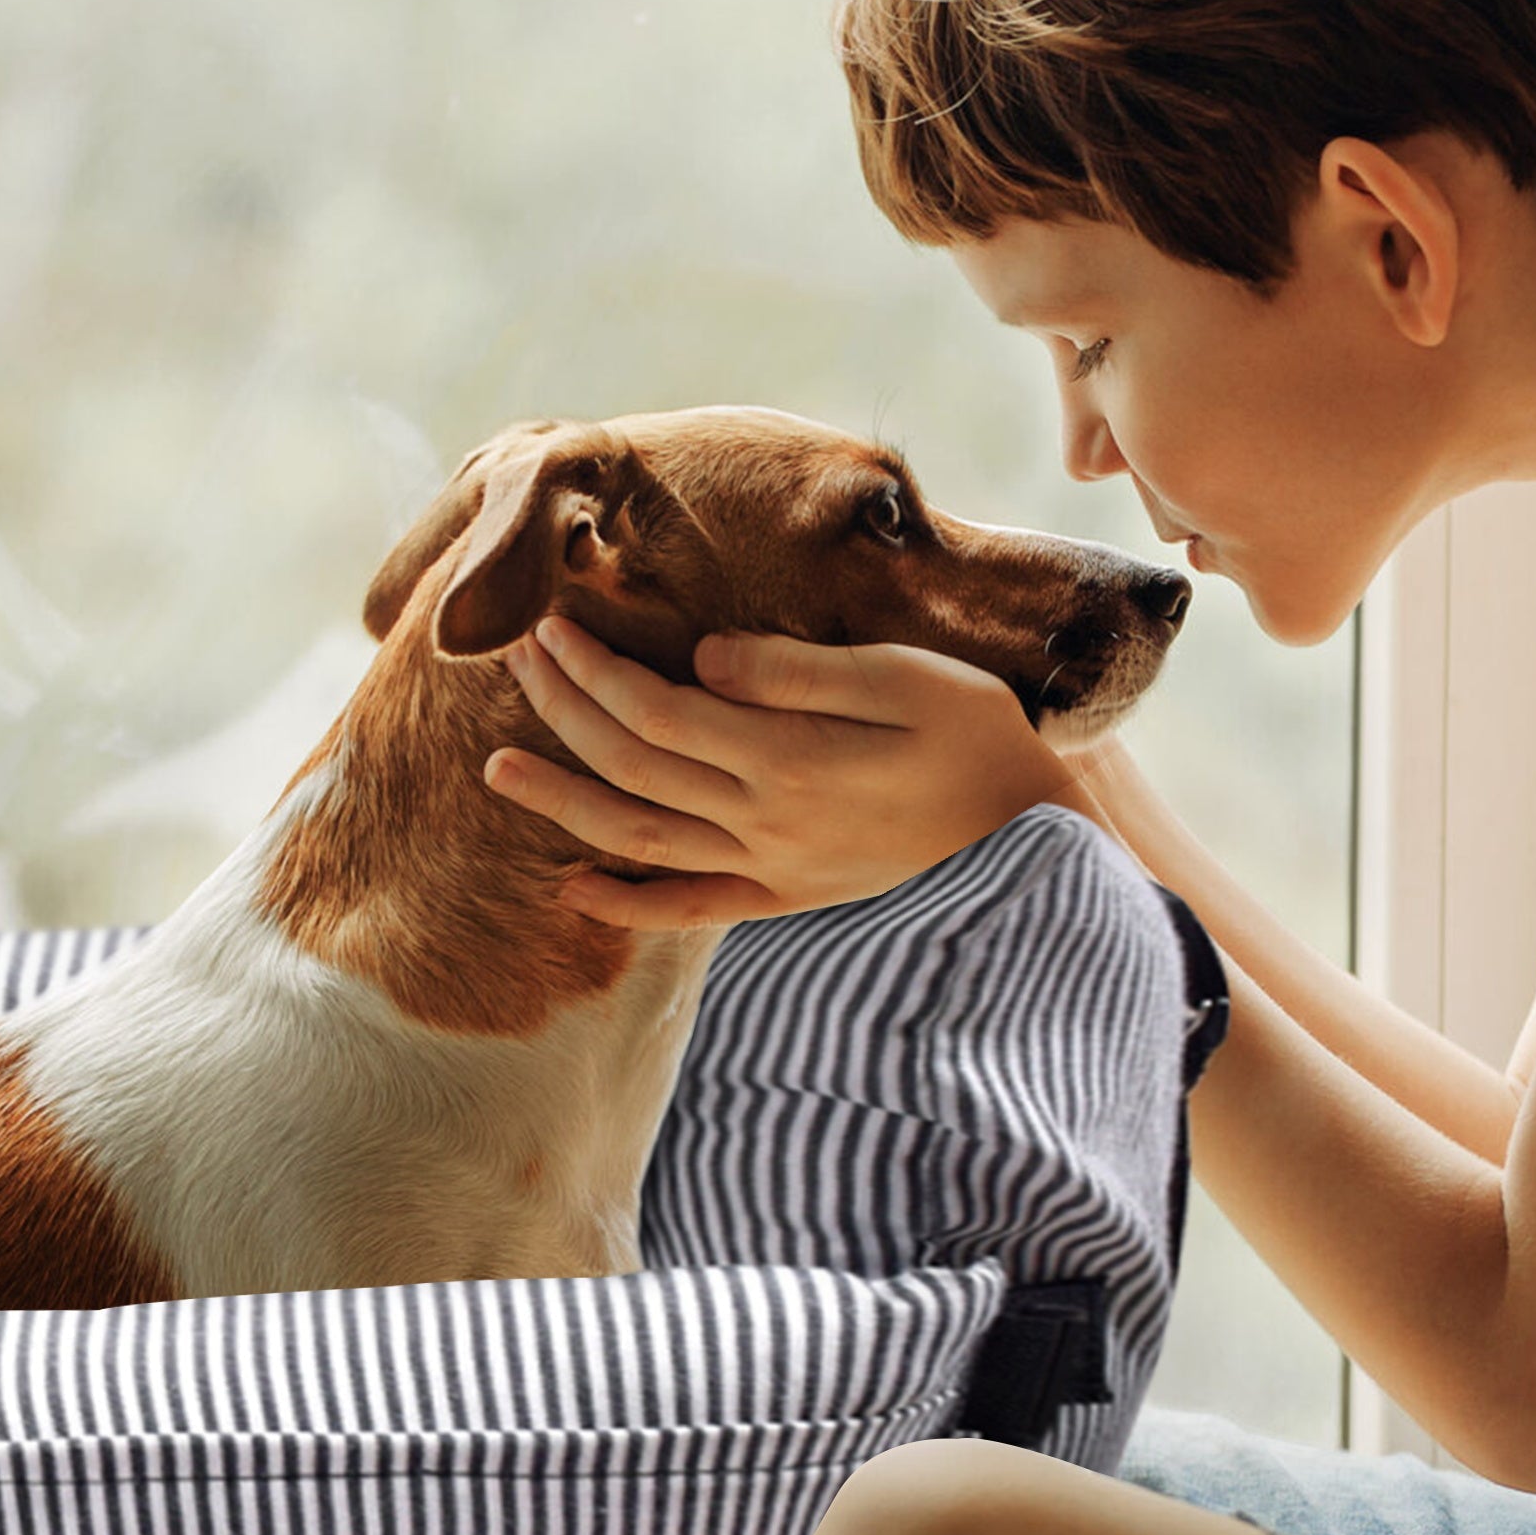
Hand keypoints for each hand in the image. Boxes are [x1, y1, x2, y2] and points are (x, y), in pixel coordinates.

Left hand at [482, 617, 1082, 929]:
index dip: (593, 668)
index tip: (550, 625)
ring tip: (496, 769)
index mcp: (786, 758)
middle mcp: (763, 823)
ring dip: (564, 802)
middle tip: (516, 658)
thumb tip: (704, 657)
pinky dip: (626, 903)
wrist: (1038, 841)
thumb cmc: (980, 738)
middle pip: (634, 763)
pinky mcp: (788, 898)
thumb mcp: (906, 680)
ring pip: (639, 838)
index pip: (657, 709)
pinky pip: (689, 909)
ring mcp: (771, 869)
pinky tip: (574, 887)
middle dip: (564, 708)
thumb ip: (800, 672)